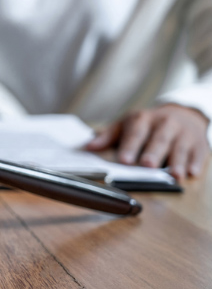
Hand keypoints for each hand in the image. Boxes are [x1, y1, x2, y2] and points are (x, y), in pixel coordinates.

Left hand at [85, 104, 209, 179]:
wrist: (183, 113)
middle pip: (159, 140)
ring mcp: (183, 134)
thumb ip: (108, 136)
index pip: (135, 133)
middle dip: (153, 153)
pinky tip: (192, 173)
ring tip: (174, 175)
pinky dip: (195, 163)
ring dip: (177, 162)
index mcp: (143, 119)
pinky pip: (198, 153)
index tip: (124, 160)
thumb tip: (89, 147)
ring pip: (179, 148)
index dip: (129, 147)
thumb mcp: (126, 124)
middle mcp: (164, 124)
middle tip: (147, 165)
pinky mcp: (198, 144)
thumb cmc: (148, 123)